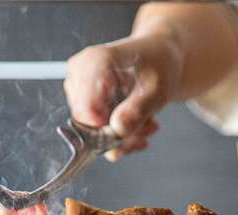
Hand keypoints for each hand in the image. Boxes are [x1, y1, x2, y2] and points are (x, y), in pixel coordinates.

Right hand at [64, 34, 181, 159]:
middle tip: (145, 129)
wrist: (159, 56)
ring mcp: (78, 86)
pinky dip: (117, 132)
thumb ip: (137, 111)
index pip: (85, 111)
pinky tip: (136, 123)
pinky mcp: (81, 98)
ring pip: (90, 129)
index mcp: (95, 62)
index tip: (128, 134)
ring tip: (145, 122)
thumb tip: (118, 130)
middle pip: (86, 123)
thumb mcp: (157, 89)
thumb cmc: (158, 63)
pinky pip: (93, 128)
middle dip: (118, 135)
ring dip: (121, 135)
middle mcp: (80, 72)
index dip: (105, 131)